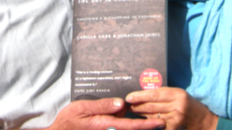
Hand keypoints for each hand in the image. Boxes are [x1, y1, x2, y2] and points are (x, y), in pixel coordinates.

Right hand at [48, 97, 164, 129]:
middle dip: (146, 127)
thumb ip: (103, 106)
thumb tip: (122, 104)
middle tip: (161, 122)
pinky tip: (129, 118)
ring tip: (152, 121)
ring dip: (137, 127)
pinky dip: (127, 126)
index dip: (146, 125)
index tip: (160, 123)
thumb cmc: (70, 119)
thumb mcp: (83, 108)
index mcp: (105, 125)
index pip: (130, 125)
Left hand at [126, 87, 218, 129]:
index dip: (140, 95)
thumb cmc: (190, 105)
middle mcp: (176, 107)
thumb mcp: (180, 95)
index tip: (129, 96)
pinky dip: (148, 123)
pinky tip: (141, 122)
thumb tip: (145, 94)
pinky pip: (157, 126)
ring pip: (152, 117)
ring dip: (140, 114)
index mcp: (178, 94)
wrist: (205, 123)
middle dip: (137, 105)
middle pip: (151, 106)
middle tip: (126, 104)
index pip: (154, 95)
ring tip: (131, 111)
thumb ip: (164, 94)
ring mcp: (175, 121)